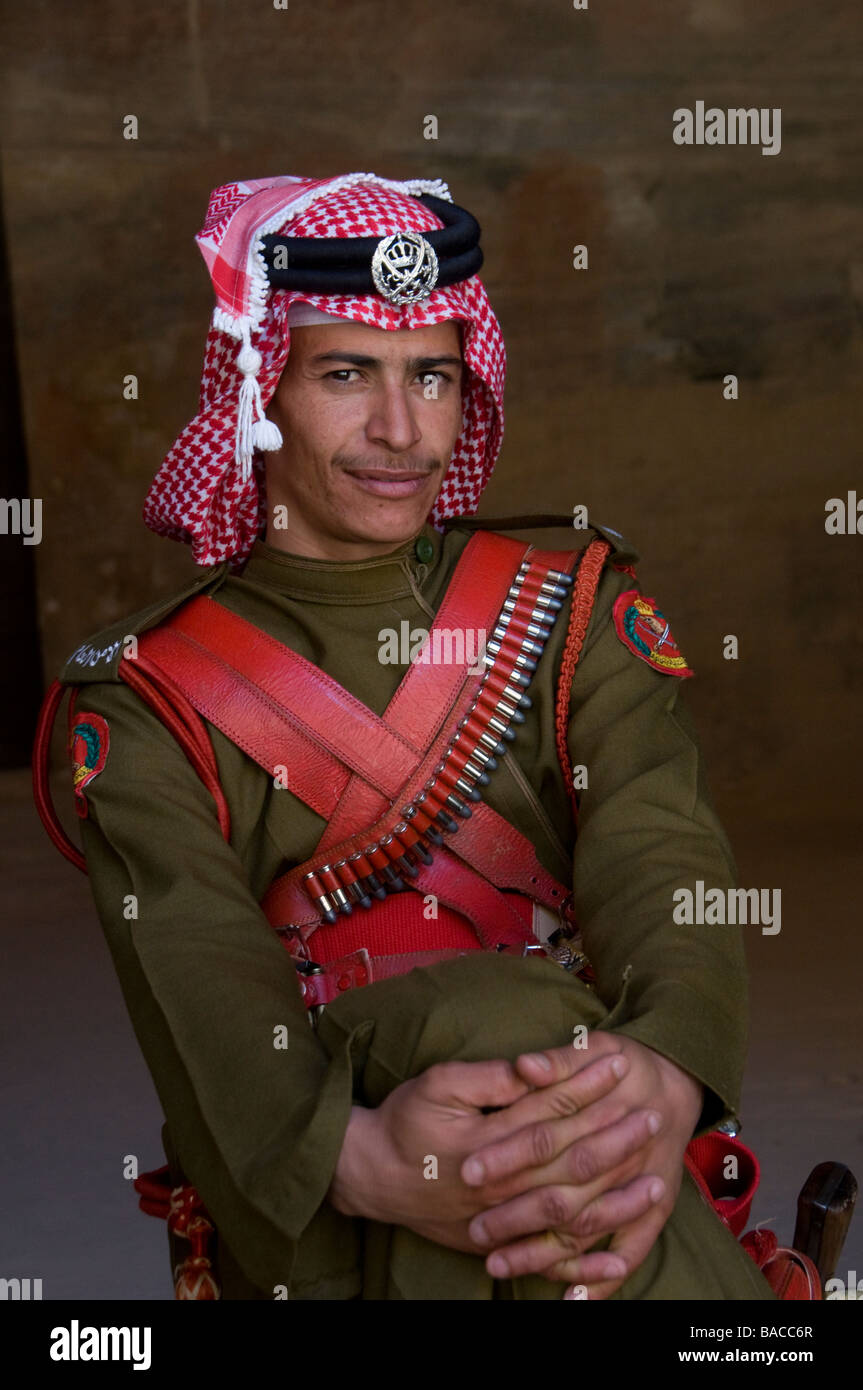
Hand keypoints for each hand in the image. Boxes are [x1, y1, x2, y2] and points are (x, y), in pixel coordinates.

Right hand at [327, 1045, 637, 1255]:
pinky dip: (584, 1265)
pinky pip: (547, 1260)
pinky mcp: (498, 1243)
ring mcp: (501, 1220)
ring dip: (615, 1200)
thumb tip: (532, 1068)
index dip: (587, 1086)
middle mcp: (500, 1185)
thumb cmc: (405, 1122)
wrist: (372, 1175)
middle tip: (654, 1116)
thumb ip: (488, 1079)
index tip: (620, 1064)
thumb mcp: (437, 1084)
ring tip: (655, 1182)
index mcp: (487, 1141)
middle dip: (616, 1139)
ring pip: (569, 1214)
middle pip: (569, 1162)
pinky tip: (618, 1261)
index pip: (549, 1109)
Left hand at [462, 1034, 703, 1296]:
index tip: (467, 1172)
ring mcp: (640, 1187)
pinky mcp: (654, 1208)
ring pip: (586, 1229)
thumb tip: (524, 1065)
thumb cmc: (623, 1063)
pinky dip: (601, 1278)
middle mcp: (622, 1157)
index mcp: (601, 1114)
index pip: (544, 1140)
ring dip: (543, 1253)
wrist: (677, 1081)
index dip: (505, 1157)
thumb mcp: (591, 1045)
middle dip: (515, 1218)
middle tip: (474, 1231)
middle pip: (561, 1194)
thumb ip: (557, 1059)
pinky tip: (571, 1297)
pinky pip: (631, 1251)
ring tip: (498, 1265)